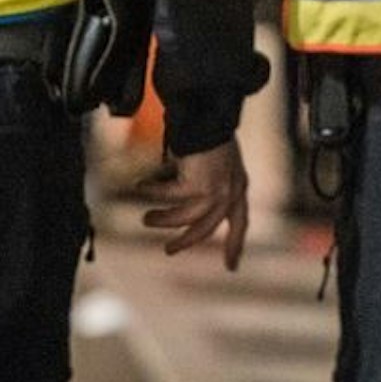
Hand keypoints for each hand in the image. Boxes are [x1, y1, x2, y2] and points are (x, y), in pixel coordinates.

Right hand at [142, 139, 247, 269]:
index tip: (231, 267)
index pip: (240, 222)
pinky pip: (169, 195)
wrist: (209, 115)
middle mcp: (232, 191)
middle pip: (208, 227)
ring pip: (185, 218)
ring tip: (146, 218)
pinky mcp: (198, 187)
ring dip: (164, 220)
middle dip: (187, 241)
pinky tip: (140, 185)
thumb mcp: (216, 160)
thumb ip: (208, 182)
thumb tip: (182, 199)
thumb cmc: (210, 130)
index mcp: (239, 186)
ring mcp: (217, 191)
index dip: (235, 244)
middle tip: (169, 251)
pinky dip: (153, 190)